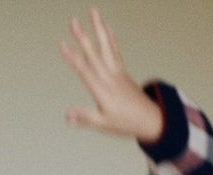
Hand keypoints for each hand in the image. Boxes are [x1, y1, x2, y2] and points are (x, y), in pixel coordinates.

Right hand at [60, 9, 162, 140]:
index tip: (63, 45)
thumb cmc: (125, 123)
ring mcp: (117, 72)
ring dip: (99, 28)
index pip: (85, 72)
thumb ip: (85, 117)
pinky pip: (115, 50)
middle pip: (94, 54)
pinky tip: (106, 26)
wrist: (149, 120)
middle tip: (73, 21)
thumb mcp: (103, 124)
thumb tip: (68, 116)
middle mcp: (110, 78)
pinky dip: (110, 37)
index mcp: (102, 92)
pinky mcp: (122, 71)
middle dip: (83, 37)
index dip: (73, 58)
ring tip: (93, 12)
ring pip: (106, 46)